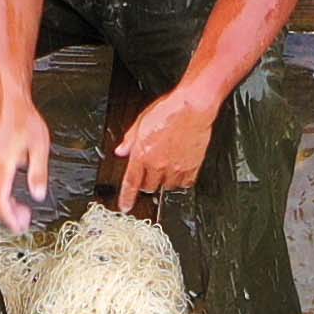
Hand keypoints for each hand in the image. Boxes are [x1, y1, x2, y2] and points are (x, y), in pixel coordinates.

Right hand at [0, 98, 57, 229]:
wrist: (10, 102)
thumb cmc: (25, 120)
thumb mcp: (40, 147)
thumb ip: (38, 173)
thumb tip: (38, 195)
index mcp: (3, 164)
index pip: (1, 199)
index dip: (10, 217)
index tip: (20, 227)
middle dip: (7, 216)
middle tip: (23, 222)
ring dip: (3, 205)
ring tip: (21, 211)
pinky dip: (0, 194)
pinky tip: (12, 194)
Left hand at [111, 85, 221, 203]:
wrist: (192, 106)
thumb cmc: (168, 110)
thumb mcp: (141, 122)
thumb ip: (129, 140)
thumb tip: (121, 151)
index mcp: (142, 154)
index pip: (130, 182)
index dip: (126, 197)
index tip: (125, 206)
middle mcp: (158, 164)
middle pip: (149, 187)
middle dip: (146, 182)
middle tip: (150, 171)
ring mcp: (175, 168)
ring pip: (166, 186)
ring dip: (164, 180)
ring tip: (167, 165)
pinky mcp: (191, 168)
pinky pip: (184, 184)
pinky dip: (181, 180)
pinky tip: (179, 169)